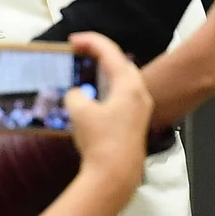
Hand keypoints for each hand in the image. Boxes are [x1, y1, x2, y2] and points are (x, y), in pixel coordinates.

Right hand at [63, 32, 155, 191]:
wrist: (116, 175)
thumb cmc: (101, 141)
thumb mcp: (79, 111)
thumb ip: (76, 95)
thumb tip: (78, 95)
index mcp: (128, 85)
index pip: (110, 52)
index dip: (91, 41)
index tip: (73, 40)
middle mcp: (139, 93)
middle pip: (122, 63)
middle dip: (101, 55)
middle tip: (81, 53)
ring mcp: (141, 109)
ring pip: (124, 81)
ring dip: (106, 73)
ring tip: (87, 72)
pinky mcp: (136, 123)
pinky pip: (124, 96)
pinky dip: (109, 88)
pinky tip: (96, 97)